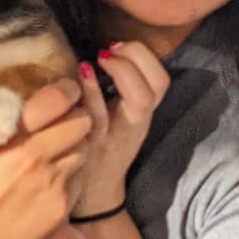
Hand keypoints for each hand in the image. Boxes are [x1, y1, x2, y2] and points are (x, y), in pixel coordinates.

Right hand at [0, 78, 90, 238]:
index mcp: (15, 136)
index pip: (61, 100)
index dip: (67, 91)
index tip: (64, 90)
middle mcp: (41, 159)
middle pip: (83, 124)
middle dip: (76, 116)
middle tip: (63, 117)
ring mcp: (53, 188)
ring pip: (84, 153)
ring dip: (75, 146)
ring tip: (58, 146)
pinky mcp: (59, 214)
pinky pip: (77, 184)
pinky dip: (69, 176)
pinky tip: (50, 178)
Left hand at [70, 42, 168, 217]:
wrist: (93, 192)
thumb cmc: (103, 146)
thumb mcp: (120, 118)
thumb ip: (120, 88)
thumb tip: (104, 48)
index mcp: (142, 114)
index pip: (160, 80)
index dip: (143, 56)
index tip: (117, 45)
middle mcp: (135, 124)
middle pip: (154, 87)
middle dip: (134, 59)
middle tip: (108, 52)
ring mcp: (116, 134)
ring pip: (135, 100)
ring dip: (118, 71)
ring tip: (94, 58)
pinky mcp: (93, 144)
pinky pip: (97, 115)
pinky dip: (90, 90)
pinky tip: (78, 74)